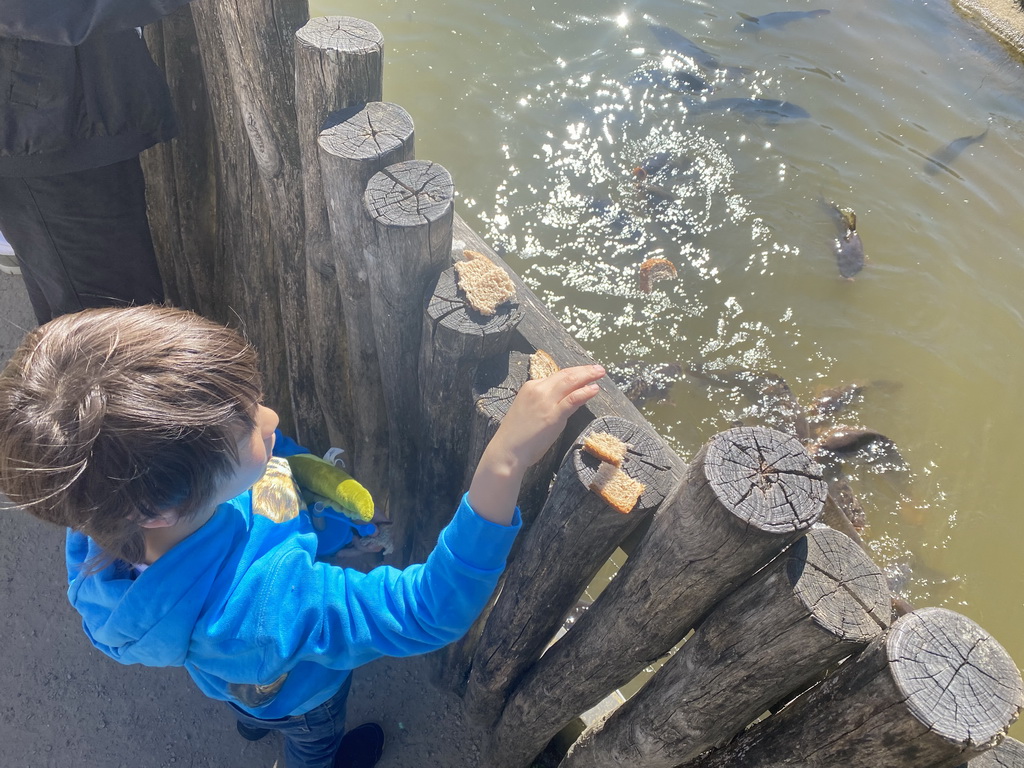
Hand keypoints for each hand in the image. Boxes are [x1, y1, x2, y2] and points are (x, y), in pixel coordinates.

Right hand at [468, 364, 604, 523]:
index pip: (556, 376)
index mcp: (531, 386)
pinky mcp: (553, 415)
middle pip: (565, 375)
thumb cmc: (517, 435)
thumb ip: (544, 402)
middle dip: (584, 370)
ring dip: (587, 376)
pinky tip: (594, 389)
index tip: (584, 373)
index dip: (573, 373)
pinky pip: (572, 399)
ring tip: (600, 373)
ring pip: (570, 382)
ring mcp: (546, 401)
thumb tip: (562, 399)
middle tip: (598, 369)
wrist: (508, 450)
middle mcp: (538, 389)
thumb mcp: (529, 410)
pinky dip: (585, 392)